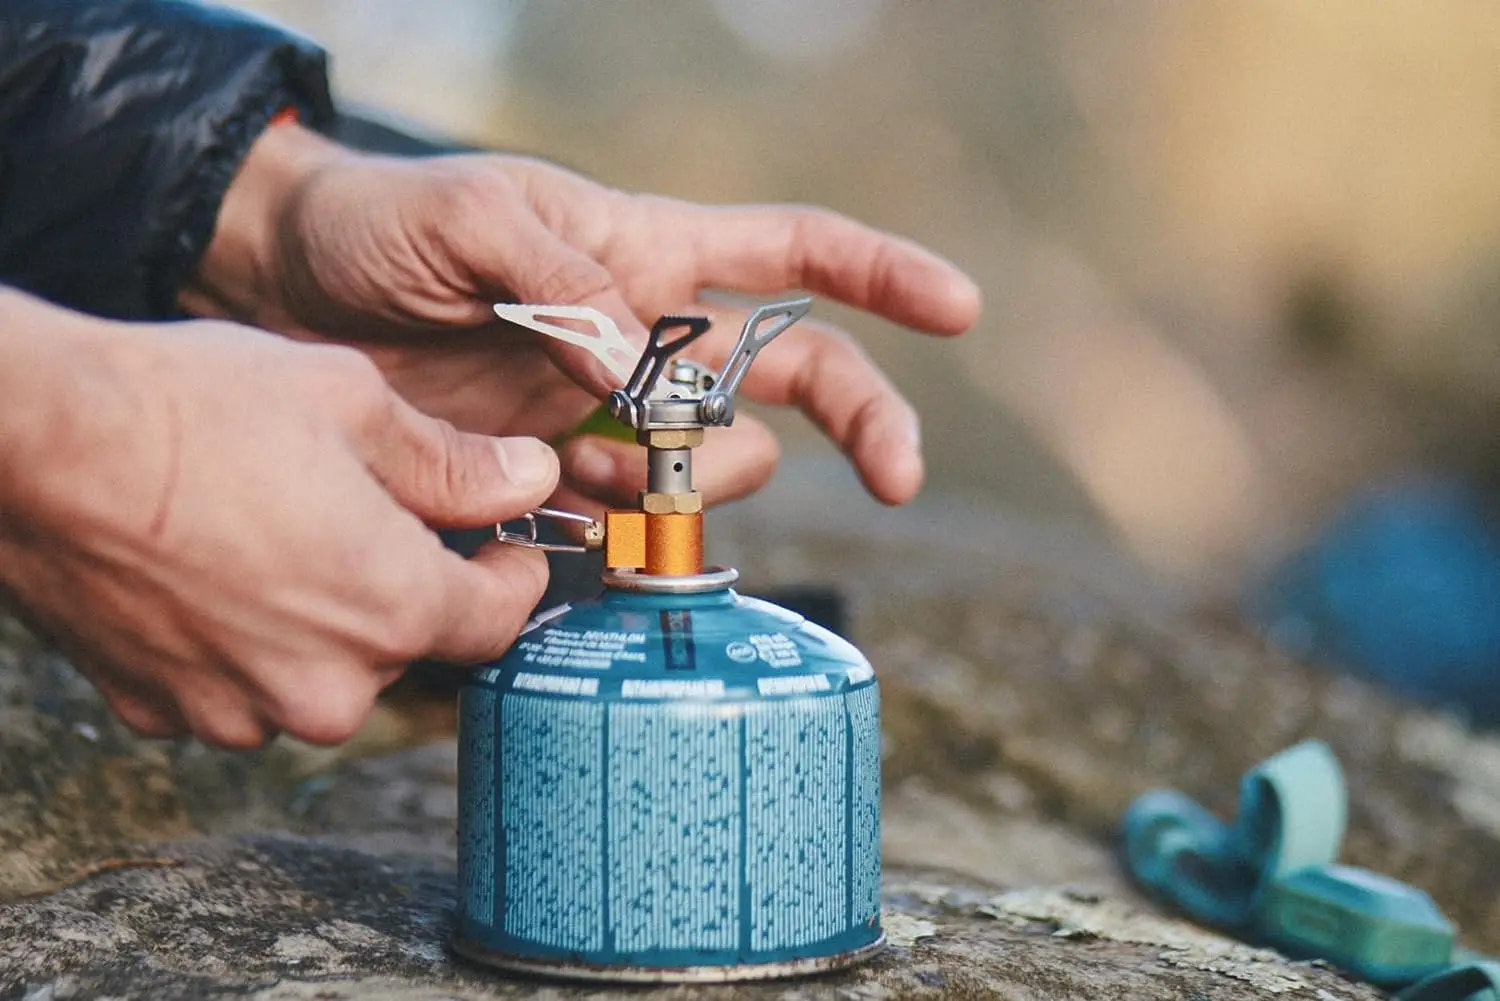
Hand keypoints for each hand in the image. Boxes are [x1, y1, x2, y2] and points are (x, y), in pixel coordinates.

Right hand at [0, 291, 556, 747]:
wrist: (36, 442)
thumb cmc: (195, 411)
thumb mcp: (355, 407)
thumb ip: (457, 464)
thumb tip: (531, 479)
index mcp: (391, 609)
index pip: (496, 623)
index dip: (512, 577)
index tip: (506, 546)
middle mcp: (324, 687)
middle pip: (405, 646)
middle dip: (406, 584)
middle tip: (373, 513)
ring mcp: (237, 711)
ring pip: (321, 672)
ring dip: (322, 617)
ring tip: (279, 530)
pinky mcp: (162, 711)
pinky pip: (238, 684)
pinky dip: (244, 639)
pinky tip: (215, 569)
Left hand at [182, 122, 980, 508]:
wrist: (280, 297)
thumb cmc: (378, 226)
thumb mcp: (467, 220)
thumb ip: (568, 281)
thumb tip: (651, 368)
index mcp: (648, 253)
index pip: (791, 253)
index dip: (880, 275)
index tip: (958, 310)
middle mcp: (650, 336)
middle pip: (795, 377)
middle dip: (865, 420)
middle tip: (900, 480)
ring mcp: (609, 413)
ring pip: (719, 465)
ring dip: (703, 482)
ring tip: (610, 465)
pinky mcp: (557, 477)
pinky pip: (631, 521)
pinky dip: (627, 533)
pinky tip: (571, 513)